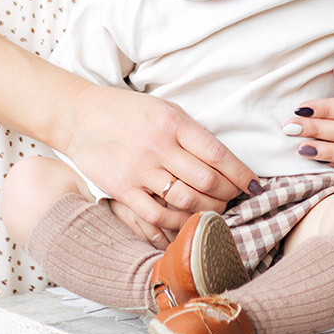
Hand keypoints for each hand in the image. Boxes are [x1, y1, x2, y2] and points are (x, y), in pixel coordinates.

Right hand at [54, 80, 256, 247]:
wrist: (78, 115)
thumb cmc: (126, 112)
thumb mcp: (162, 109)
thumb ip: (190, 133)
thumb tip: (223, 161)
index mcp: (172, 122)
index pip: (217, 153)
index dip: (241, 174)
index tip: (255, 186)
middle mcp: (158, 145)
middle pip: (207, 180)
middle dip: (227, 195)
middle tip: (233, 199)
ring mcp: (140, 169)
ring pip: (187, 200)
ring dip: (208, 210)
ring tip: (214, 211)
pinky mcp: (122, 189)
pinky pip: (158, 215)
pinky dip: (178, 224)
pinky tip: (187, 223)